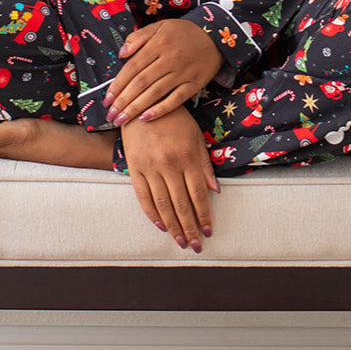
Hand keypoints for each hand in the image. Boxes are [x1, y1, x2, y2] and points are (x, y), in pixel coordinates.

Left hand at [105, 17, 224, 124]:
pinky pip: (176, 99)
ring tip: (122, 121)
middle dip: (123, 101)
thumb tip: (121, 54)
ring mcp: (182, 73)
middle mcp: (169, 59)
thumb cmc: (183, 32)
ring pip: (155, 93)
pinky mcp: (194, 84)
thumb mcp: (159, 26)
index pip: (132, 67)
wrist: (215, 35)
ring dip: (136, 108)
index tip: (106, 99)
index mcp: (157, 44)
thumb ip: (138, 37)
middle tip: (110, 116)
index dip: (118, 84)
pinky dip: (160, 110)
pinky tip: (146, 119)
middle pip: (141, 83)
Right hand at [121, 107, 218, 250]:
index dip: (204, 216)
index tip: (209, 231)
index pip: (199, 195)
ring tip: (180, 242)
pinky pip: (143, 196)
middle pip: (182, 204)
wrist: (143, 103)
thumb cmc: (175, 119)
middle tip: (196, 246)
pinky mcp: (135, 168)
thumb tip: (215, 190)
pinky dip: (151, 214)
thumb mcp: (195, 136)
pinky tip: (160, 226)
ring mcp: (151, 168)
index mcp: (187, 157)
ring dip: (173, 226)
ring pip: (163, 205)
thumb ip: (204, 164)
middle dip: (191, 228)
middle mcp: (169, 165)